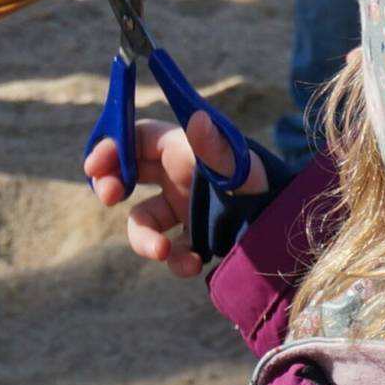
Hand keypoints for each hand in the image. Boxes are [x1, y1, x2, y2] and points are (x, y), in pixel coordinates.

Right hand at [84, 110, 268, 278]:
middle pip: (129, 173)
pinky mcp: (195, 238)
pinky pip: (170, 249)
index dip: (111, 145)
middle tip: (107, 197)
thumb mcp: (242, 170)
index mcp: (186, 150)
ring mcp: (185, 208)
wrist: (290, 232)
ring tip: (162, 252)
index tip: (93, 165)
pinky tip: (194, 264)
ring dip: (144, 239)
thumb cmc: (268, 189)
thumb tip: (197, 119)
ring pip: (143, 220)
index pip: (137, 137)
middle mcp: (180, 176)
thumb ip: (218, 149)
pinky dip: (176, 260)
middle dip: (110, 184)